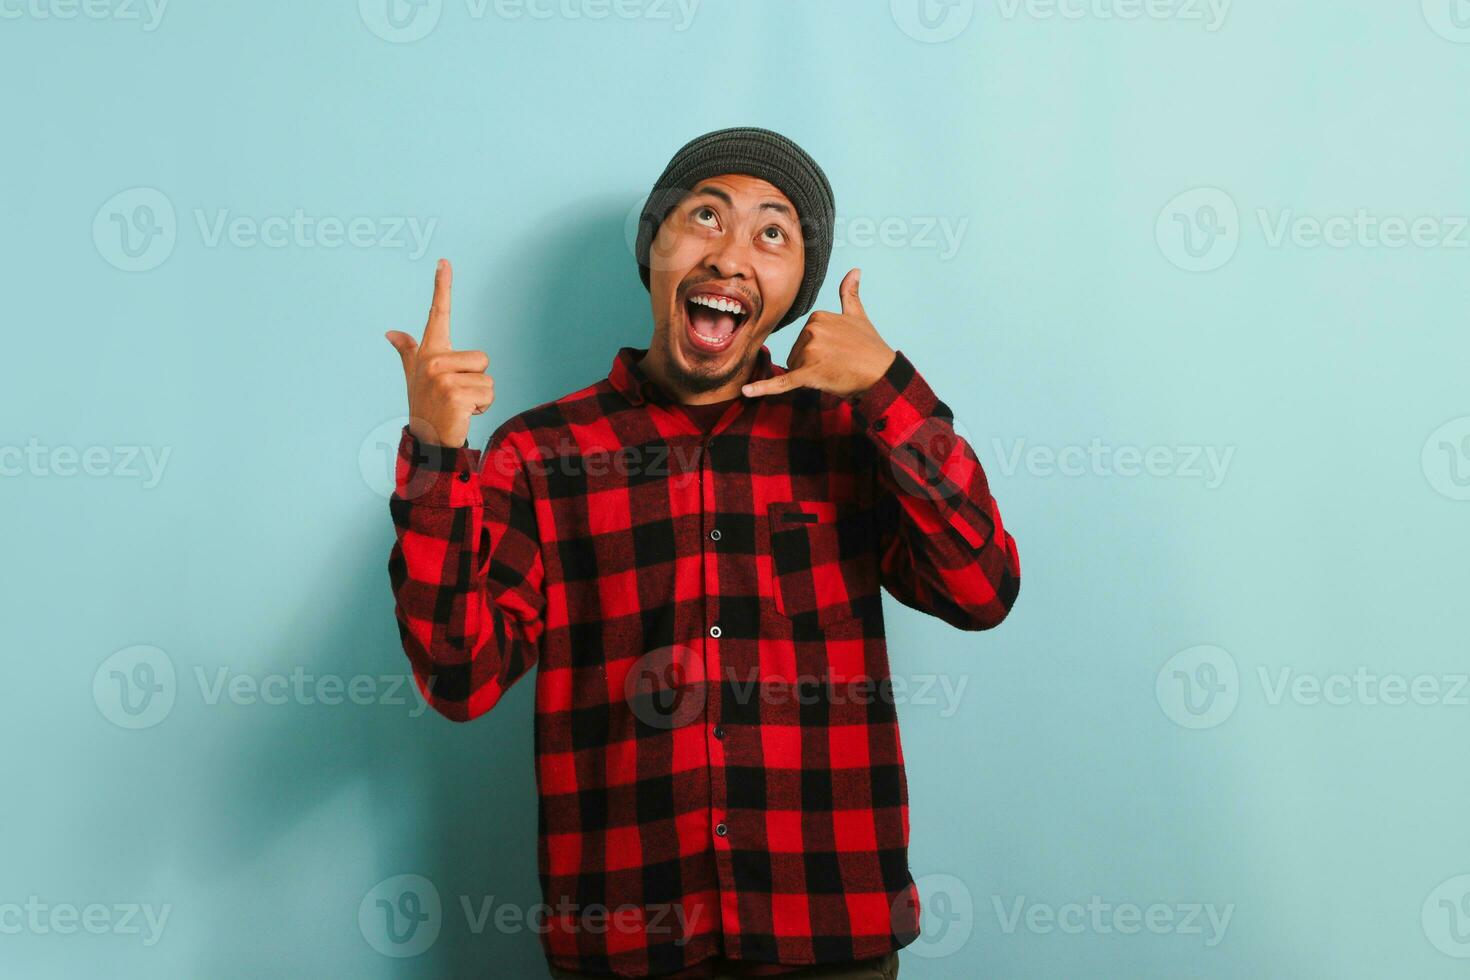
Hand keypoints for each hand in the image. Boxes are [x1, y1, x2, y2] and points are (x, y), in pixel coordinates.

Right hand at [386, 259, 494, 447]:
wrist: (427, 439)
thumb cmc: (426, 404)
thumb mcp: (414, 375)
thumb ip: (407, 351)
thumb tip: (391, 333)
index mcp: (428, 352)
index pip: (437, 313)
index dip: (442, 286)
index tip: (444, 261)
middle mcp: (433, 361)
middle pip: (482, 358)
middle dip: (478, 379)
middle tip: (457, 395)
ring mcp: (442, 377)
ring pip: (487, 378)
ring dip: (481, 396)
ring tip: (460, 405)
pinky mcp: (455, 394)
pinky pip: (488, 394)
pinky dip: (483, 408)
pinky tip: (464, 414)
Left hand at [740, 268, 895, 399]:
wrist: (882, 374)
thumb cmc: (870, 347)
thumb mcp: (859, 316)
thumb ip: (850, 293)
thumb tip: (855, 270)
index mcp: (818, 316)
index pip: (803, 339)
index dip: (818, 351)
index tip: (837, 351)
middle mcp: (811, 330)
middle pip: (796, 354)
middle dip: (813, 364)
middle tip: (838, 364)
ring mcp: (809, 352)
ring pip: (794, 369)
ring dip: (810, 376)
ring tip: (834, 372)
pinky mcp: (808, 374)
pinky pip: (781, 382)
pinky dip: (763, 388)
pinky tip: (746, 392)